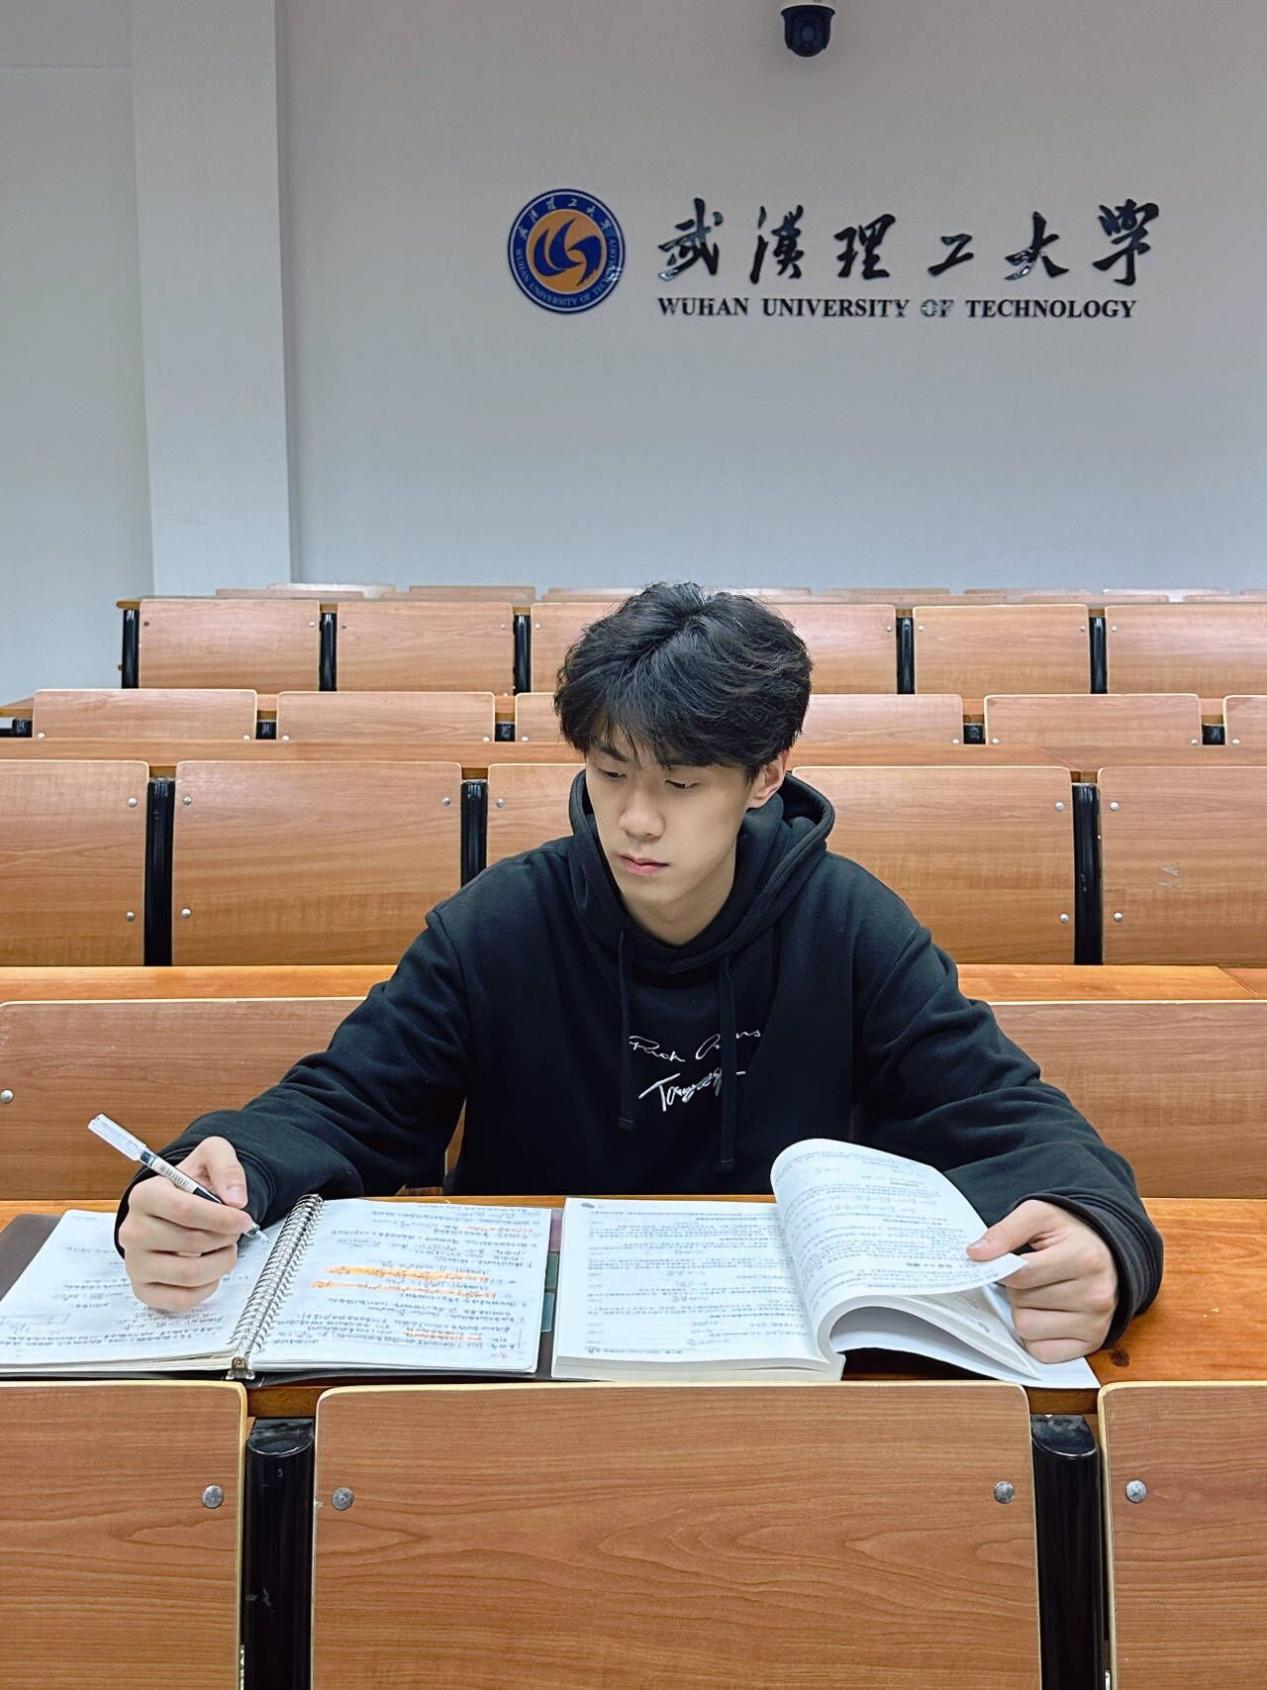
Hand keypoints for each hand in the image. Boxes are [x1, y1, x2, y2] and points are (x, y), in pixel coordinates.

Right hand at [119, 1137, 256, 1311]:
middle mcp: (133, 1230)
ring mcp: (135, 1263)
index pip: (184, 1211)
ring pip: (188, 1274)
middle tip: (233, 1232)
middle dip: (224, 1238)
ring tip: (225, 1249)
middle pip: (190, 1243)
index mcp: (145, 1196)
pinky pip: (179, 1300)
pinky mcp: (143, 1288)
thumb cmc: (191, 1185)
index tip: (243, 1220)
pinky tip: (211, 1271)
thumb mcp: (212, 1157)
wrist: (178, 1207)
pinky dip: (206, 1288)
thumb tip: (235, 1200)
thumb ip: (227, 1167)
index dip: (221, 1218)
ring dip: (220, 1263)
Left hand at [966, 1199, 1117, 1362]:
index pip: (1021, 1275)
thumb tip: (976, 1254)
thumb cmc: (1069, 1236)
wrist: (1108, 1251)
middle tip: (1033, 1276)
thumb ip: (1005, 1231)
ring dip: (1024, 1312)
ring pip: (1027, 1328)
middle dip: (1017, 1289)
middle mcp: (1096, 1294)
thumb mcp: (1039, 1216)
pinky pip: (1042, 1351)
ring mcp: (1096, 1323)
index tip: (1006, 1261)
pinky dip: (1036, 1336)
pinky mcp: (1092, 1344)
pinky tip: (1047, 1315)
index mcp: (1084, 1258)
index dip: (1004, 1268)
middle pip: (1022, 1303)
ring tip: (1041, 1293)